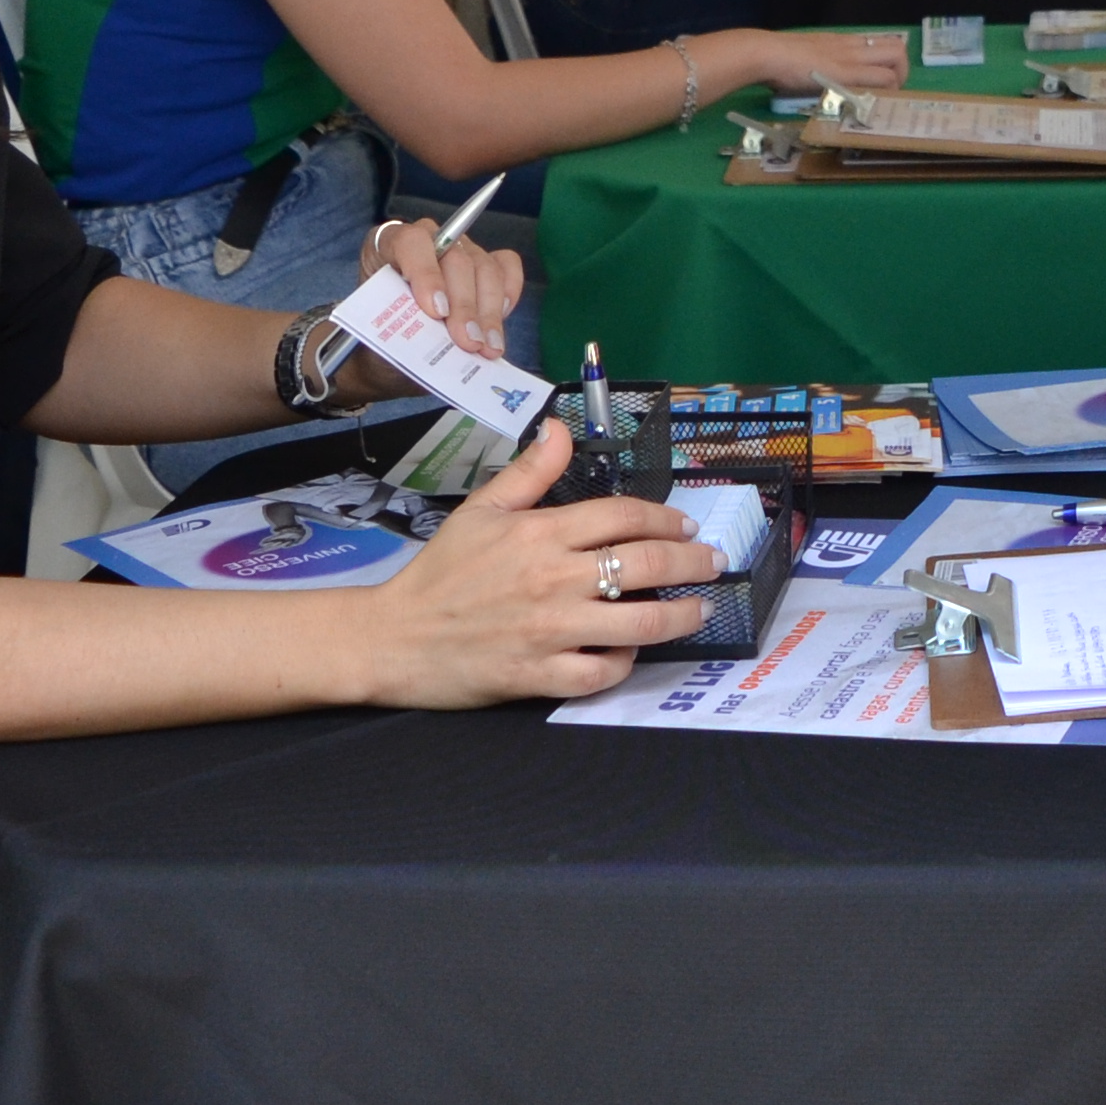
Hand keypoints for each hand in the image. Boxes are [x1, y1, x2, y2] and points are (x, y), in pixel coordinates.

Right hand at [345, 424, 716, 705]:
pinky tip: (630, 652)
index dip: (666, 518)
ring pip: (639, 623)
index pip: (624, 515)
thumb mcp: (480, 510)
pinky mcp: (539, 677)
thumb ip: (529, 471)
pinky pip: (601, 674)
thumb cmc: (439, 573)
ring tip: (699, 610)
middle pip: (646, 564)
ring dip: (680, 615)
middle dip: (693, 562)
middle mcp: (553, 579)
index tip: (685, 525)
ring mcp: (549, 631)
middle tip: (713, 563)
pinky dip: (624, 664)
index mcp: (540, 533)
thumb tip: (560, 428)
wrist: (392, 638)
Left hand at [349, 212, 525, 360]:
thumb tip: (427, 344)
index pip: (411, 243)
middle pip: (457, 260)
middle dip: (465, 305)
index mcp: (388, 245)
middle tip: (468, 341)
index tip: (436, 311)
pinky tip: (497, 326)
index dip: (426, 274)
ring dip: (489, 313)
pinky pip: (507, 267)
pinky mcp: (487, 261)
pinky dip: (508, 295)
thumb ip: (397, 332)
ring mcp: (461, 248)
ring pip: (486, 269)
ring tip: (487, 348)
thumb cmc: (381, 334)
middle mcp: (429, 240)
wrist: (389, 343)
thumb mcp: (374, 334)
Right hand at [707, 29, 911, 101]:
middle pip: (897, 47)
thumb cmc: (778, 58)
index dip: (888, 62)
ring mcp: (852, 58)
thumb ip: (819, 66)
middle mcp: (852, 46)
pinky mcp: (847, 73)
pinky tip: (876, 104)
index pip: (880, 43)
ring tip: (886, 99)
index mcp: (842, 42)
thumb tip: (818, 80)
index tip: (882, 81)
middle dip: (902, 71)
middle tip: (890, 91)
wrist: (766, 53)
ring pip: (896, 58)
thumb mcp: (806, 58)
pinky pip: (880, 78)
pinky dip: (886, 91)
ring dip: (899, 80)